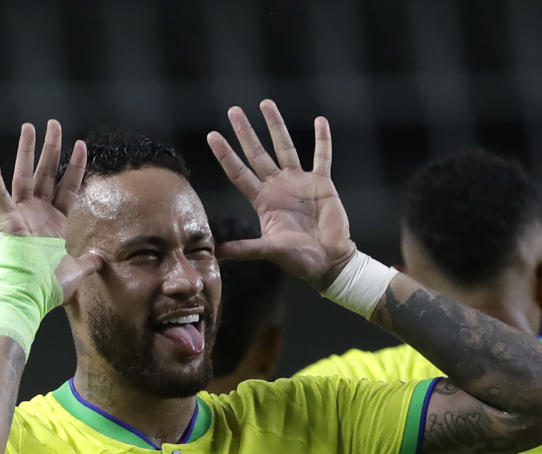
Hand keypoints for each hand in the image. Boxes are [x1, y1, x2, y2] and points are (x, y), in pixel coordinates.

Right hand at [0, 120, 101, 303]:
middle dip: (52, 148)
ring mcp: (22, 215)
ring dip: (27, 151)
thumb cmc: (50, 287)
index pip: (68, 186)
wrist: (31, 297)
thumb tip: (102, 258)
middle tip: (54, 124)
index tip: (82, 144)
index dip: (75, 166)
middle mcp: (39, 213)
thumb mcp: (77, 270)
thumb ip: (89, 261)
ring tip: (30, 126)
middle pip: (47, 173)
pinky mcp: (8, 221)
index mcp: (57, 222)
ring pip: (25, 175)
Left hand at [206, 99, 355, 289]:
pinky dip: (322, 140)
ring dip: (276, 126)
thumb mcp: (270, 251)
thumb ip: (246, 248)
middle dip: (245, 132)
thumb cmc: (299, 260)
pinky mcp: (322, 184)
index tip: (212, 135)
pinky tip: (320, 121)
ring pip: (285, 147)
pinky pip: (322, 157)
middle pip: (258, 154)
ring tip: (266, 104)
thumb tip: (217, 253)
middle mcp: (278, 187)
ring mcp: (300, 183)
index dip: (226, 155)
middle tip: (233, 111)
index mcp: (264, 201)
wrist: (329, 261)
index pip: (239, 173)